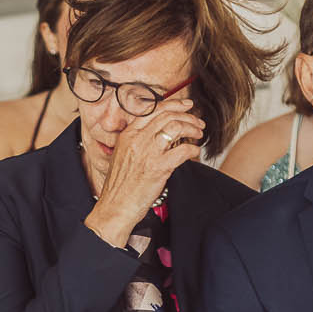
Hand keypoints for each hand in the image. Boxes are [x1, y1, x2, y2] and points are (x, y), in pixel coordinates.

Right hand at [84, 108, 206, 246]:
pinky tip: (194, 152)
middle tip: (197, 122)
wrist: (115, 207)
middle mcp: (137, 140)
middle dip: (187, 116)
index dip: (173, 104)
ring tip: (198, 134)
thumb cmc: (119, 187)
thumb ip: (137, 142)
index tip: (185, 105)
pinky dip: (192, 149)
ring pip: (176, 128)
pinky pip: (182, 151)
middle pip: (167, 116)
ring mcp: (148, 153)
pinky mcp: (159, 168)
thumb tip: (158, 134)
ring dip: (192, 129)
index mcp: (127, 135)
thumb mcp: (122, 155)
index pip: (153, 110)